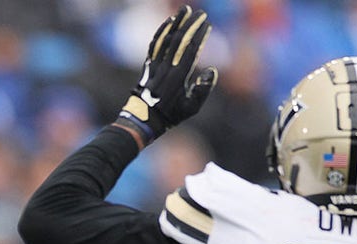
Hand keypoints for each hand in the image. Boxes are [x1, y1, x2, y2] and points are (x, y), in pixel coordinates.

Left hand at [116, 5, 216, 145]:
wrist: (144, 119)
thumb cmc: (171, 114)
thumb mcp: (191, 107)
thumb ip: (203, 89)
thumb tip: (212, 70)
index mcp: (180, 76)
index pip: (192, 50)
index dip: (200, 36)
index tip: (207, 25)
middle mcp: (167, 67)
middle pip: (180, 40)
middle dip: (191, 24)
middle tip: (200, 13)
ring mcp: (156, 64)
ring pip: (167, 38)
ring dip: (176, 23)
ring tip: (185, 9)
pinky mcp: (149, 64)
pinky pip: (155, 44)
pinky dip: (161, 32)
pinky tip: (168, 22)